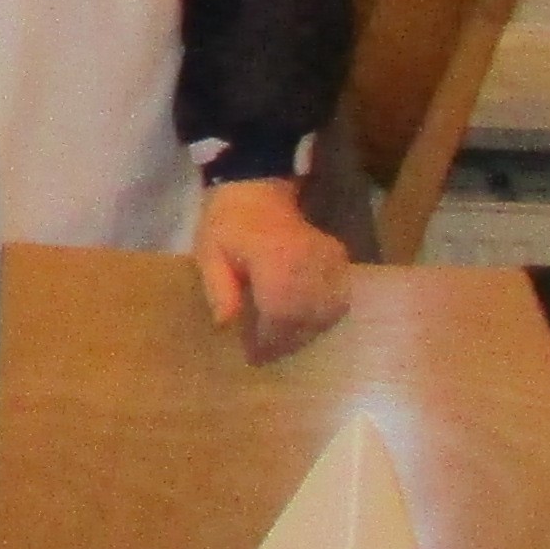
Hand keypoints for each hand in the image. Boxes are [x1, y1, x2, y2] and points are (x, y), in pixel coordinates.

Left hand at [191, 177, 351, 364]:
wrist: (257, 191)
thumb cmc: (228, 225)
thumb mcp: (209, 254)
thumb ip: (218, 288)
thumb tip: (225, 324)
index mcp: (275, 259)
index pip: (281, 313)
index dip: (269, 340)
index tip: (254, 357)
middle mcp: (308, 261)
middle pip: (307, 318)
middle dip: (286, 342)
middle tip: (266, 355)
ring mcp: (329, 259)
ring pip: (327, 312)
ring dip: (305, 333)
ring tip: (281, 342)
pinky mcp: (340, 259)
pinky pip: (339, 299)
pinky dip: (323, 317)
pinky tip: (301, 323)